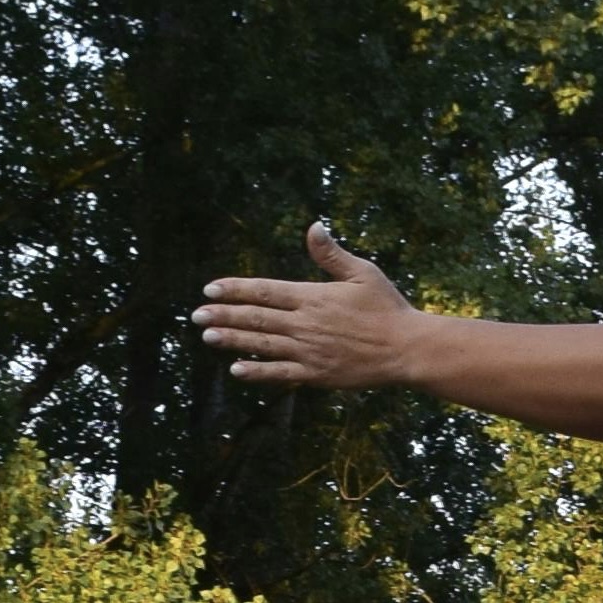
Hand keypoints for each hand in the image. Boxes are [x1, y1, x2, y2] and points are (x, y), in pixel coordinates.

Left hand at [193, 223, 423, 390]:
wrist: (407, 349)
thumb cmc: (387, 308)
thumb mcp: (363, 273)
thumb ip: (332, 254)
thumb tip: (313, 227)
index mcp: (313, 296)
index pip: (265, 290)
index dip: (235, 289)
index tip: (211, 288)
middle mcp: (305, 324)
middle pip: (256, 318)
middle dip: (223, 314)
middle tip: (196, 314)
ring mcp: (309, 351)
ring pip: (262, 344)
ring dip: (232, 340)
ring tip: (207, 336)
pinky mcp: (316, 375)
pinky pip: (280, 374)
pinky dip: (257, 372)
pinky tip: (236, 370)